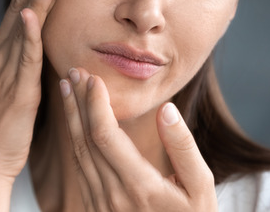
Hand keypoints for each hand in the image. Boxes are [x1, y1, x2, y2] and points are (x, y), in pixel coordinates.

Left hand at [60, 68, 216, 210]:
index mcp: (139, 186)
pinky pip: (79, 168)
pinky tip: (74, 122)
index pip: (105, 135)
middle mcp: (113, 196)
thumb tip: (166, 110)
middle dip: (77, 102)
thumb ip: (183, 148)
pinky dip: (74, 139)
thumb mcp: (201, 187)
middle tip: (74, 72)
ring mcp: (100, 205)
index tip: (94, 78)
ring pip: (77, 153)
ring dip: (70, 118)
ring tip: (67, 88)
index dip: (95, 103)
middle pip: (84, 139)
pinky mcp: (94, 209)